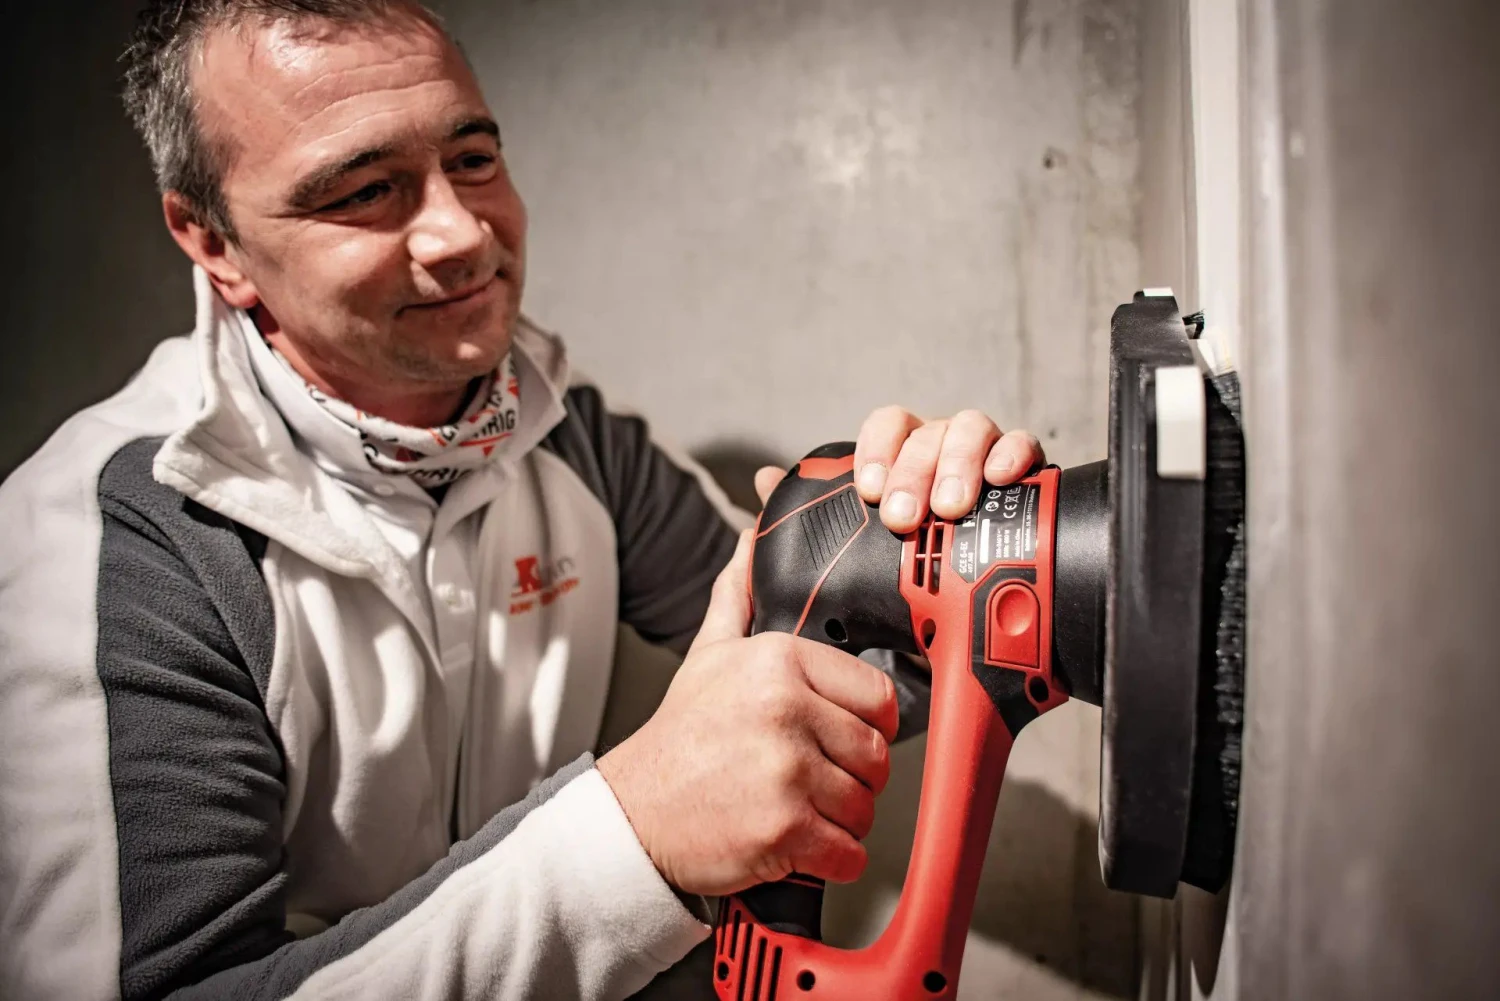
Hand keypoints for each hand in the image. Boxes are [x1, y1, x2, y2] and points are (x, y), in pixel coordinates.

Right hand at [596, 531, 898, 896]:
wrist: (632, 812)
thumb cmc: (679, 739)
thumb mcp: (708, 655)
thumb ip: (738, 596)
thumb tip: (752, 540)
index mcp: (780, 661)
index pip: (878, 696)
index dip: (865, 725)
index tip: (839, 738)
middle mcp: (786, 709)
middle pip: (876, 755)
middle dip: (851, 778)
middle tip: (810, 781)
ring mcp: (787, 770)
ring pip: (865, 807)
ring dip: (840, 821)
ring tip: (796, 809)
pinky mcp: (785, 828)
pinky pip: (849, 853)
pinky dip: (831, 860)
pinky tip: (795, 843)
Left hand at [753, 408, 1044, 532]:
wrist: (956, 603)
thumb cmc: (902, 560)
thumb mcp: (853, 541)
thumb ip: (810, 512)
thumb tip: (762, 480)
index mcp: (902, 453)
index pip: (887, 425)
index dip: (876, 450)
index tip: (866, 490)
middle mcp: (941, 447)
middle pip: (927, 432)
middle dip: (914, 470)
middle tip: (903, 516)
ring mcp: (982, 455)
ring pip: (972, 429)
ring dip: (958, 463)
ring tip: (950, 507)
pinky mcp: (1021, 474)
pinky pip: (1022, 447)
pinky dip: (1012, 454)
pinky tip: (1002, 478)